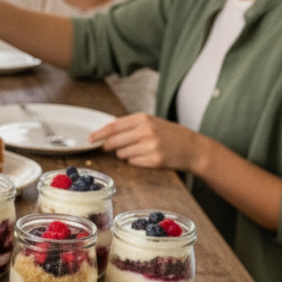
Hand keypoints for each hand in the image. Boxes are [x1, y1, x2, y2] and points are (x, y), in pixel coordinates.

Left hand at [89, 114, 203, 171]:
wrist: (193, 148)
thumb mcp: (150, 122)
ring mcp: (150, 146)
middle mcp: (146, 131)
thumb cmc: (169, 134)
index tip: (89, 139)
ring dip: (124, 154)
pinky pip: (132, 163)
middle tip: (109, 147)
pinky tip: (146, 157)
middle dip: (108, 146)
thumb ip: (129, 125)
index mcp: (143, 119)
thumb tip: (104, 132)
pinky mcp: (154, 160)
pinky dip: (135, 161)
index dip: (98, 134)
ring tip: (139, 150)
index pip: (113, 126)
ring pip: (121, 154)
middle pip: (113, 141)